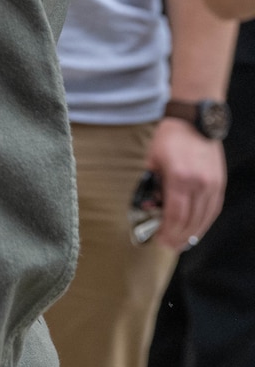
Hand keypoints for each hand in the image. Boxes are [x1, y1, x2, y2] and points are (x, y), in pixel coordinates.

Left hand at [149, 115, 227, 246]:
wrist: (193, 121)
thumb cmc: (168, 137)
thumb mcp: (150, 158)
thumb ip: (149, 182)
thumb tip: (146, 206)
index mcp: (180, 178)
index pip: (175, 215)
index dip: (167, 231)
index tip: (159, 239)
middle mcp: (200, 184)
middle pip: (191, 221)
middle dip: (178, 236)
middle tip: (167, 245)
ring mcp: (213, 184)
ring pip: (204, 218)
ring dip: (192, 233)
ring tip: (180, 242)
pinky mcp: (220, 183)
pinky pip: (213, 210)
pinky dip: (204, 222)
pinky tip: (195, 229)